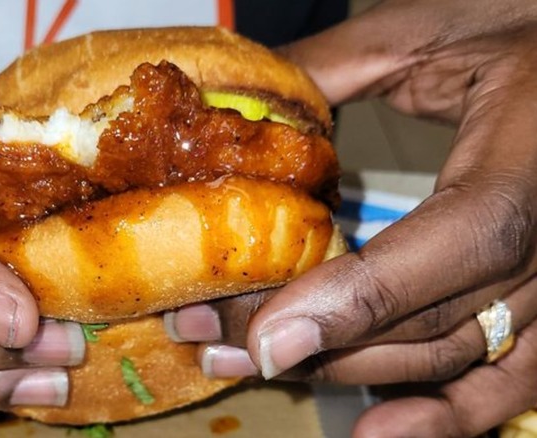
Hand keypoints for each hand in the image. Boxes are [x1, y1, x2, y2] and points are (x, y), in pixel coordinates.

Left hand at [166, 1, 536, 435]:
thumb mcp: (423, 32)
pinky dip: (445, 416)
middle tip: (219, 339)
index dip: (366, 296)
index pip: (465, 237)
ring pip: (459, 356)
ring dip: (353, 376)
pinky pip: (510, 378)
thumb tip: (233, 111)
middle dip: (322, 342)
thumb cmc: (514, 25)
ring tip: (257, 369)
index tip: (271, 337)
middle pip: (441, 317)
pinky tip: (375, 433)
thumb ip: (331, 68)